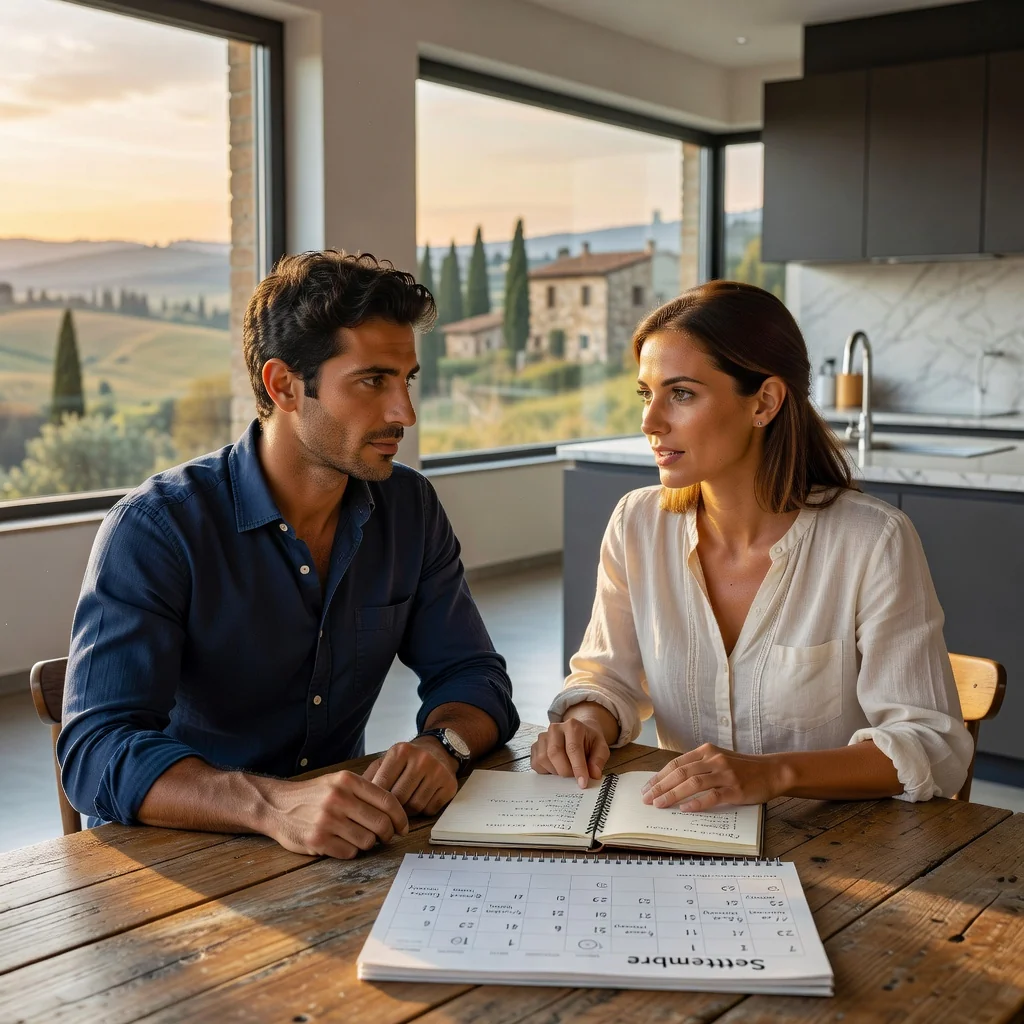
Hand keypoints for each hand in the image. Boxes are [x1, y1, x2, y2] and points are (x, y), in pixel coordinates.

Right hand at [260, 770, 408, 859]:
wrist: (277, 806)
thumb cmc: (314, 796)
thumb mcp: (338, 782)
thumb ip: (364, 792)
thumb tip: (395, 813)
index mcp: (348, 781)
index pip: (387, 800)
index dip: (400, 817)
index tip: (403, 827)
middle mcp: (339, 798)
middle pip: (381, 823)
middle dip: (388, 834)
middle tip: (386, 837)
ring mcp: (327, 820)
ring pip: (368, 841)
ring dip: (368, 843)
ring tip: (359, 838)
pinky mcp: (318, 840)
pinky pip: (350, 852)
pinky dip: (351, 851)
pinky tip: (342, 844)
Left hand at [363, 738, 458, 815]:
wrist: (439, 749)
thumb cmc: (407, 759)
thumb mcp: (386, 761)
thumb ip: (370, 778)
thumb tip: (354, 801)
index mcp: (401, 751)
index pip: (383, 784)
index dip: (374, 800)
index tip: (370, 809)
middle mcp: (422, 759)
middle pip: (399, 798)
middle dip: (391, 808)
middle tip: (386, 813)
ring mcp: (438, 772)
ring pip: (415, 806)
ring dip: (407, 811)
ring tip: (403, 805)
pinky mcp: (450, 785)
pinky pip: (431, 809)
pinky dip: (423, 810)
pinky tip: (420, 800)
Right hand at [531, 718, 610, 788]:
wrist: (578, 733)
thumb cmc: (589, 741)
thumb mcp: (601, 747)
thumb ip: (599, 760)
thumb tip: (594, 774)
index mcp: (572, 726)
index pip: (573, 748)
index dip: (578, 768)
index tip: (582, 783)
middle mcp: (555, 728)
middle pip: (554, 753)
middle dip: (565, 771)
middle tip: (574, 779)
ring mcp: (542, 737)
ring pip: (543, 759)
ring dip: (555, 772)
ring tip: (567, 771)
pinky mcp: (535, 746)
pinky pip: (536, 764)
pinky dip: (546, 771)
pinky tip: (556, 769)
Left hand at [641, 743, 788, 811]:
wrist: (772, 771)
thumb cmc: (742, 768)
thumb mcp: (718, 759)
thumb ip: (699, 766)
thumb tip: (672, 782)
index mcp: (706, 751)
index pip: (676, 764)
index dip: (659, 776)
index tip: (647, 788)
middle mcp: (714, 760)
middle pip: (680, 773)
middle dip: (660, 786)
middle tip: (647, 799)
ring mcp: (725, 774)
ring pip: (692, 783)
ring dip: (673, 795)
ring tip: (660, 805)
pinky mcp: (735, 789)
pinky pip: (712, 796)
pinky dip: (697, 803)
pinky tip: (685, 810)